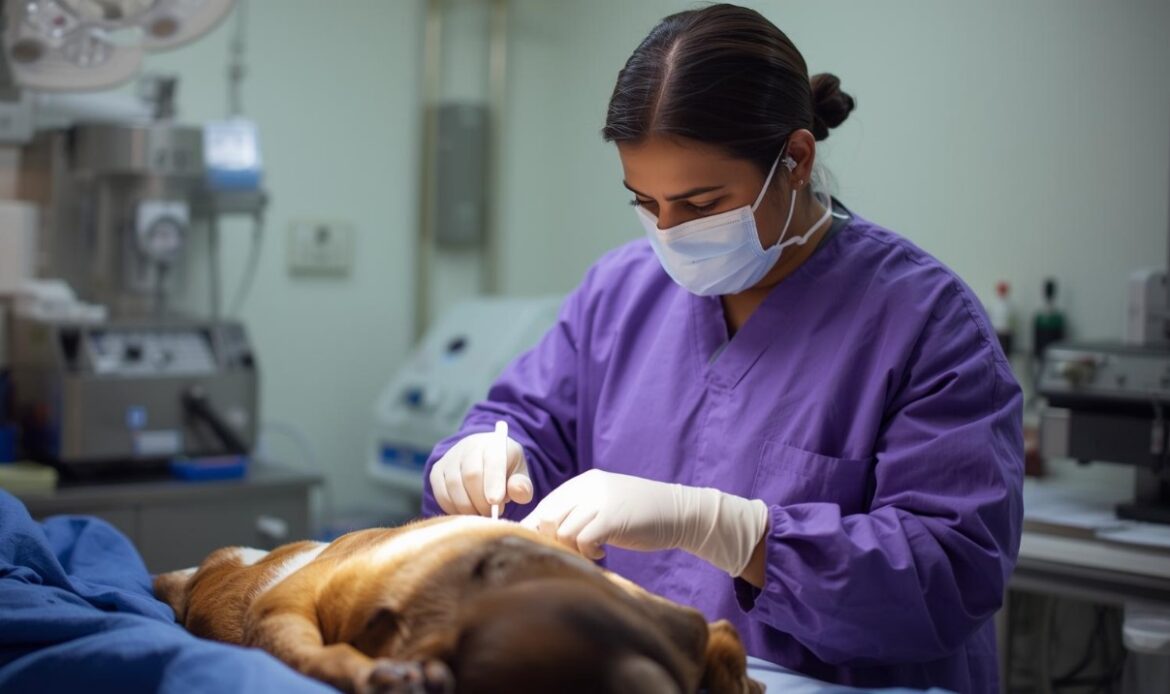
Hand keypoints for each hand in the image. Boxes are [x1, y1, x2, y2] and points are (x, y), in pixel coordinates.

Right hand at [429, 431, 533, 515]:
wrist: (483, 459)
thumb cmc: (505, 470)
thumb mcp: (519, 475)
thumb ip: (522, 485)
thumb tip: (519, 492)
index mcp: (494, 444)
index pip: (492, 461)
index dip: (493, 482)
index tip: (496, 502)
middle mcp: (469, 446)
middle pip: (471, 475)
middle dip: (482, 500)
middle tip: (492, 514)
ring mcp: (450, 458)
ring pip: (454, 486)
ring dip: (468, 507)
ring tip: (481, 514)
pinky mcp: (437, 472)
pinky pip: (441, 494)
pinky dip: (454, 508)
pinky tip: (467, 512)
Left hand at [520, 469, 768, 575]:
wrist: (680, 512)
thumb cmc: (640, 515)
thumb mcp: (605, 505)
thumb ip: (578, 512)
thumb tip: (542, 532)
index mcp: (583, 482)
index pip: (545, 505)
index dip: (539, 529)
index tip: (547, 547)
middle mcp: (587, 487)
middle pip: (547, 518)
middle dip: (552, 542)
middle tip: (572, 551)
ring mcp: (599, 500)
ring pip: (562, 531)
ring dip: (573, 548)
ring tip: (592, 550)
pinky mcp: (611, 517)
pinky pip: (581, 540)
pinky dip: (587, 552)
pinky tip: (602, 552)